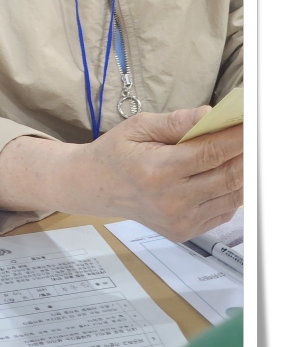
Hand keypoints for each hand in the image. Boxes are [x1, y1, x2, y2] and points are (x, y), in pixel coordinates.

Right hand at [0, 107, 242, 242]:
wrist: (95, 187)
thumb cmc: (116, 153)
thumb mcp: (139, 126)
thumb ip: (177, 122)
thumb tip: (209, 115)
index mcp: (159, 170)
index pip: (210, 153)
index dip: (236, 138)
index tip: (249, 125)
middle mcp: (172, 200)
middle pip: (227, 177)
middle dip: (244, 155)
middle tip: (250, 137)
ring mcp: (179, 220)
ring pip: (230, 197)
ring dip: (239, 174)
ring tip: (237, 154)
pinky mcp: (184, 232)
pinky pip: (221, 213)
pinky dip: (229, 193)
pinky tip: (220, 175)